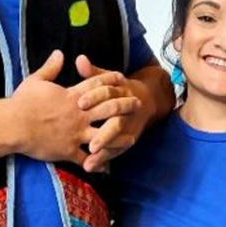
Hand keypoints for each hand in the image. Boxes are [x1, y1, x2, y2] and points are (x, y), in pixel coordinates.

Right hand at [11, 51, 140, 165]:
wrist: (14, 126)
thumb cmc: (23, 102)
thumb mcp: (36, 80)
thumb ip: (51, 67)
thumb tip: (59, 53)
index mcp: (72, 96)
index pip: (96, 86)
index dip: (110, 80)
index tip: (122, 78)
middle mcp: (79, 115)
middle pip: (109, 109)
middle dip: (125, 106)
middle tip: (138, 104)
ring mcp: (76, 134)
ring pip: (105, 136)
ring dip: (119, 137)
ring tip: (132, 139)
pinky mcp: (68, 151)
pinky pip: (86, 159)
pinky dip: (96, 164)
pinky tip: (105, 168)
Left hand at [76, 55, 152, 172]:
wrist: (146, 100)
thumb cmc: (118, 88)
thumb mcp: (107, 78)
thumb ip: (93, 73)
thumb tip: (80, 59)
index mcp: (120, 91)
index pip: (107, 93)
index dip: (94, 97)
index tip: (80, 102)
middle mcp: (126, 110)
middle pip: (116, 123)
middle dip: (104, 134)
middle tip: (89, 145)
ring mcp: (129, 127)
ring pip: (118, 140)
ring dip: (105, 151)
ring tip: (89, 161)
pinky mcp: (128, 140)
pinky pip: (117, 151)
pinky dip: (105, 159)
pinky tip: (91, 167)